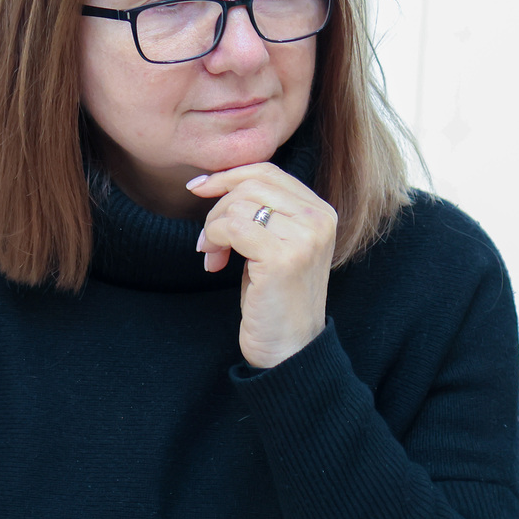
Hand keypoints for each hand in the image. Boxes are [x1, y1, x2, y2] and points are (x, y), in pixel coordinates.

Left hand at [188, 162, 335, 368]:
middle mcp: (319, 218)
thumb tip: (212, 180)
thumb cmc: (274, 296)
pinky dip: (215, 241)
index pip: (266, 171)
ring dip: (213, 229)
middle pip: (249, 184)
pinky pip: (232, 227)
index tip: (198, 189)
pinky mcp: (284, 257)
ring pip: (237, 204)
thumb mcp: (271, 244)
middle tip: (208, 242)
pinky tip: (215, 265)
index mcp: (320, 210)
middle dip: (216, 208)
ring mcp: (305, 236)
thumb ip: (259, 211)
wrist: (289, 348)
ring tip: (214, 257)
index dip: (226, 176)